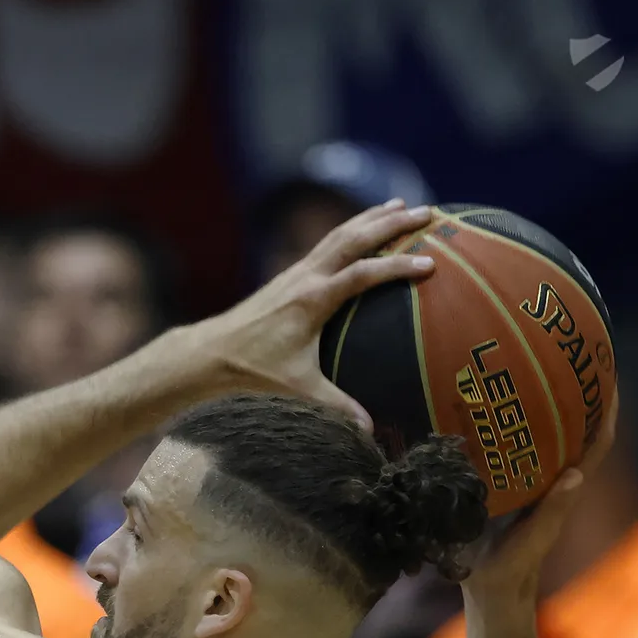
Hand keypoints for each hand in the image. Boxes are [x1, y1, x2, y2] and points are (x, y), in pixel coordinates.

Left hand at [194, 199, 437, 430]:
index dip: (396, 267)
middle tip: (428, 212)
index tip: (429, 264)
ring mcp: (295, 273)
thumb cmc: (251, 370)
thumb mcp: (296, 389)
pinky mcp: (288, 276)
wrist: (208, 353)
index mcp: (311, 300)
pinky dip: (350, 232)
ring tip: (402, 206)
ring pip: (339, 235)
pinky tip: (364, 230)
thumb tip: (370, 431)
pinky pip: (326, 244)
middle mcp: (305, 278)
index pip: (361, 275)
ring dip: (371, 219)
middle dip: (392, 224)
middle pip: (354, 239)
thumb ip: (335, 406)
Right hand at [461, 382, 616, 604]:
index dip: (606, 415)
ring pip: (543, 442)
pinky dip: (510, 434)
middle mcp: (549, 481)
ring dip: (544, 413)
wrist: (489, 589)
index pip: (595, 446)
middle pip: (572, 434)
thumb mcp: (533, 540)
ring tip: (530, 380)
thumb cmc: (511, 568)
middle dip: (577, 401)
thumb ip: (553, 512)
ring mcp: (528, 486)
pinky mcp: (503, 491)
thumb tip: (576, 476)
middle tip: (568, 364)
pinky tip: (490, 419)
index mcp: (562, 490)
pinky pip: (513, 455)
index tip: (608, 379)